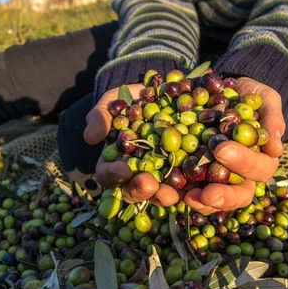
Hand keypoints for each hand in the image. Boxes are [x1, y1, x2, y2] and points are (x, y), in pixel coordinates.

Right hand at [84, 84, 179, 205]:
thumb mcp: (111, 105)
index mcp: (115, 163)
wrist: (160, 93)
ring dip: (166, 195)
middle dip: (142, 190)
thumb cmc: (129, 101)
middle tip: (149, 185)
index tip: (121, 170)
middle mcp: (138, 174)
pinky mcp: (185, 168)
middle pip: (136, 190)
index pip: (109, 174)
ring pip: (162, 191)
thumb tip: (91, 137)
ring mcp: (162, 173)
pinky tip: (197, 182)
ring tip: (172, 194)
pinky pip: (188, 180)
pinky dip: (191, 184)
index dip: (113, 175)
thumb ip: (101, 118)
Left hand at [183, 77, 284, 212]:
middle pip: (238, 195)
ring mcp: (215, 177)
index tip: (222, 151)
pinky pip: (186, 189)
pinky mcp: (192, 174)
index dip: (243, 163)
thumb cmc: (247, 95)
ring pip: (213, 200)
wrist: (218, 90)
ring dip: (201, 203)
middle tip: (206, 194)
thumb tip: (276, 148)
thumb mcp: (263, 98)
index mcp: (260, 159)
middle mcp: (239, 175)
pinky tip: (167, 191)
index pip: (259, 169)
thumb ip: (271, 118)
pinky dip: (177, 191)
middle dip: (223, 196)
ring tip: (187, 199)